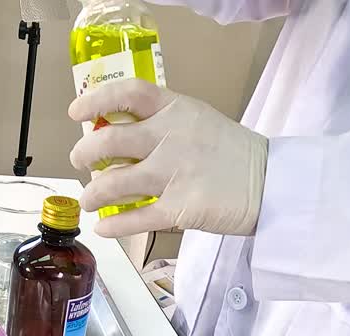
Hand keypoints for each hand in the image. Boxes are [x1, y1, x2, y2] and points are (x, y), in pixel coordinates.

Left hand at [69, 79, 268, 237]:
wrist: (273, 184)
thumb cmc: (234, 155)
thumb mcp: (200, 121)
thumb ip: (163, 123)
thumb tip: (118, 133)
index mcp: (177, 110)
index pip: (128, 94)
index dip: (96, 100)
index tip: (76, 112)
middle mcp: (171, 138)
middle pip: (108, 141)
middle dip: (84, 154)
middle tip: (80, 163)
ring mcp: (173, 173)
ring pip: (113, 183)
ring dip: (92, 194)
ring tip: (89, 199)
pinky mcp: (179, 208)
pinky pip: (133, 219)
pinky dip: (112, 226)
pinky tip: (103, 228)